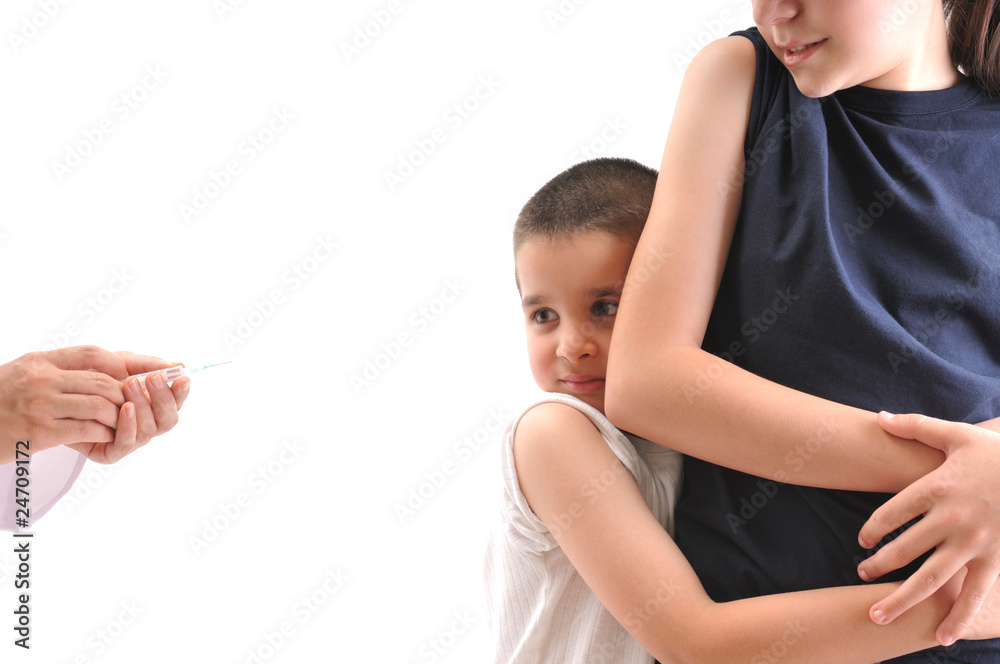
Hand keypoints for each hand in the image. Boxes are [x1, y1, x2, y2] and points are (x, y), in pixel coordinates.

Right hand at [0, 346, 125, 461]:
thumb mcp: (24, 373)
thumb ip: (56, 370)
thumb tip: (97, 372)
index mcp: (41, 361)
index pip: (91, 354)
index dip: (122, 363)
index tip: (141, 373)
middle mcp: (43, 379)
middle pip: (102, 381)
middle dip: (125, 395)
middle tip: (134, 406)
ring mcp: (41, 404)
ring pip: (99, 405)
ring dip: (117, 417)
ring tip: (121, 424)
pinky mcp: (39, 432)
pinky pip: (85, 429)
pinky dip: (102, 433)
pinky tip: (105, 436)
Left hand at [67, 351, 189, 463]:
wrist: (58, 392)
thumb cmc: (93, 377)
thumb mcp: (122, 364)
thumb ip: (148, 364)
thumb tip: (181, 365)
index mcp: (153, 405)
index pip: (175, 403)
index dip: (181, 393)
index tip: (182, 377)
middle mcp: (145, 424)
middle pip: (168, 420)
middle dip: (163, 398)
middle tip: (152, 378)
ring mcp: (129, 439)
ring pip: (149, 431)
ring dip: (143, 406)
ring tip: (131, 384)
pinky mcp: (110, 452)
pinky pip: (127, 444)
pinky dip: (129, 425)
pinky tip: (125, 408)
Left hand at [858, 412, 999, 645]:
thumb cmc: (997, 454)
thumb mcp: (957, 434)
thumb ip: (916, 427)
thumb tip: (879, 418)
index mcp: (938, 487)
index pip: (891, 513)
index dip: (872, 529)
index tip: (863, 540)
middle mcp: (953, 519)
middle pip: (904, 549)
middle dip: (878, 565)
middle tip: (861, 574)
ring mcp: (975, 543)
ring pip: (931, 577)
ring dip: (902, 599)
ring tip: (877, 616)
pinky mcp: (996, 559)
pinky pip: (975, 593)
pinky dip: (959, 616)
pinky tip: (942, 637)